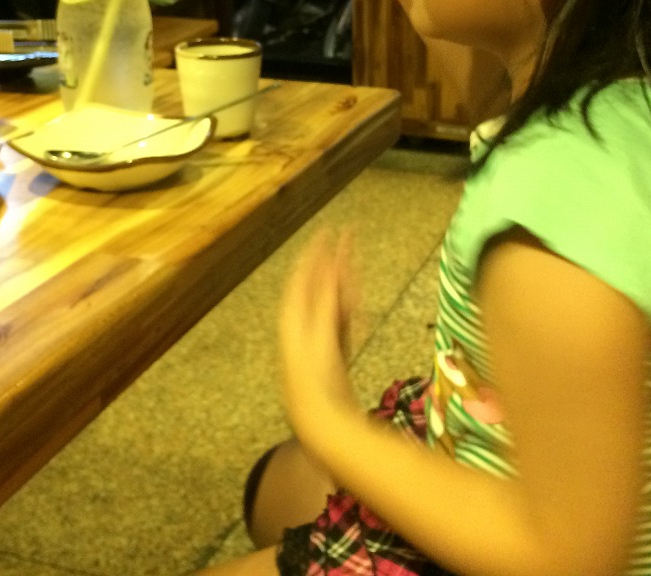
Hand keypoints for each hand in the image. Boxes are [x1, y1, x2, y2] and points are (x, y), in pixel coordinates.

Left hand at [279, 228, 361, 447]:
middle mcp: (301, 322)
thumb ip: (327, 298)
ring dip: (343, 280)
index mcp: (294, 315)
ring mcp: (315, 336)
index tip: (329, 229)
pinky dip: (349, 306)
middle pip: (317, 283)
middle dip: (332, 259)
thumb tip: (331, 265)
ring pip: (330, 299)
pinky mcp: (329, 351)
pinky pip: (340, 319)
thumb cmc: (316, 377)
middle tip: (349, 236)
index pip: (303, 273)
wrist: (320, 419)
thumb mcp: (321, 333)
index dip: (315, 250)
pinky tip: (356, 300)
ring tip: (353, 259)